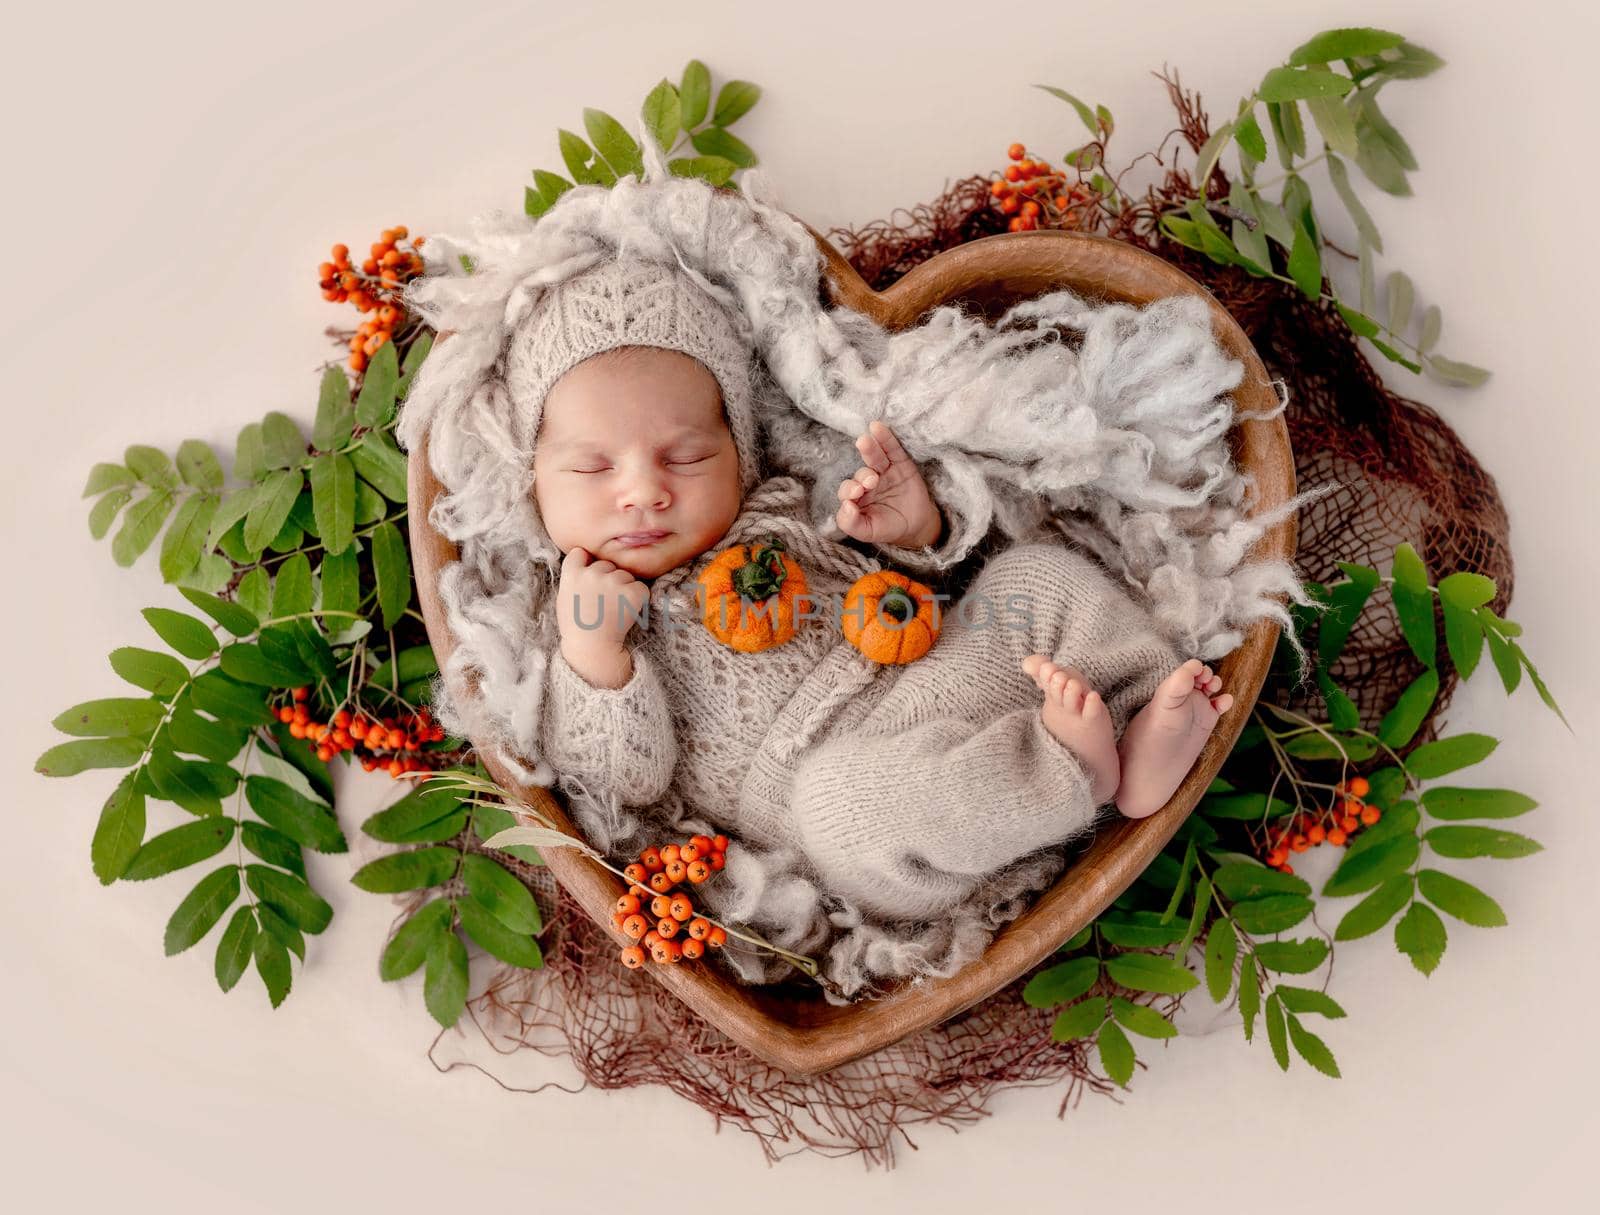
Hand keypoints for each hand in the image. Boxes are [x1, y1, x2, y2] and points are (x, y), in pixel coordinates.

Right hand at [556, 547, 648, 686]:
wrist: (592, 649)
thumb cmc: (576, 628)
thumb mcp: (564, 598)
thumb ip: (573, 578)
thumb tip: (583, 559)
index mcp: (571, 574)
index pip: (580, 553)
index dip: (586, 563)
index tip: (588, 579)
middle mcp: (592, 573)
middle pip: (606, 565)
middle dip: (608, 578)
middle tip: (602, 603)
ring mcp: (613, 581)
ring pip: (625, 575)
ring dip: (624, 588)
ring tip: (613, 610)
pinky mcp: (632, 591)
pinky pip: (641, 588)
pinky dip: (638, 599)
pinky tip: (626, 613)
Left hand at [835, 420, 942, 548]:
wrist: (917, 525)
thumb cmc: (888, 527)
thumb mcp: (868, 532)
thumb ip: (851, 524)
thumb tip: (845, 507)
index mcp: (855, 499)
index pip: (847, 492)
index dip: (849, 492)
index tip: (856, 495)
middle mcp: (866, 483)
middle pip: (859, 474)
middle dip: (862, 477)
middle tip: (869, 482)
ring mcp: (883, 471)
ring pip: (874, 458)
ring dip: (869, 449)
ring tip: (864, 442)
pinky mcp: (900, 463)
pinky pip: (892, 449)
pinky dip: (885, 438)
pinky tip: (877, 427)